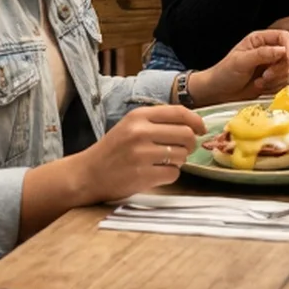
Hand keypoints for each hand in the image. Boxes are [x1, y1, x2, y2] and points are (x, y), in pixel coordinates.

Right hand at [72, 104, 206, 202]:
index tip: (201, 129)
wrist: (88, 174)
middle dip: (190, 144)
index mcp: (138, 116)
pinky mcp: (143, 175)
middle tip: (182, 150)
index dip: (196, 121)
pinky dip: (170, 175)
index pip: (179, 112)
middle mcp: (140, 132)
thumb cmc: (113, 149)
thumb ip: (158, 121)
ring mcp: (141, 154)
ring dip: (178, 161)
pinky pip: (174, 173)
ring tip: (163, 161)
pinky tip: (156, 173)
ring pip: (182, 155)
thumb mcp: (131, 125)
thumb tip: (194, 123)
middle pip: (186, 134)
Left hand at [188, 30, 288, 105]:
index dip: (288, 47)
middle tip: (266, 75)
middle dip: (280, 68)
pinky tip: (260, 87)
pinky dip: (274, 87)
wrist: (218, 91)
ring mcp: (271, 66)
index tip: (286, 59)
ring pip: (287, 71)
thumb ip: (262, 54)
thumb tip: (282, 50)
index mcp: (260, 40)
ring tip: (259, 82)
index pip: (284, 37)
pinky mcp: (272, 80)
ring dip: (276, 79)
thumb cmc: (224, 73)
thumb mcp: (241, 61)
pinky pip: (283, 83)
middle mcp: (268, 51)